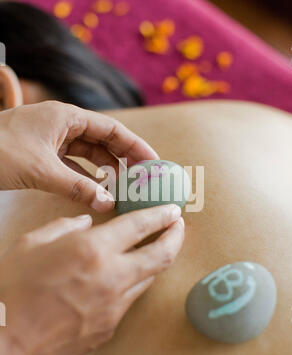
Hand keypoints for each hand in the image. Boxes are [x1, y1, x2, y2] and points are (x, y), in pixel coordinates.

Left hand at [0, 101, 157, 211]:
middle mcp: (62, 125)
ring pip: (88, 154)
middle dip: (124, 159)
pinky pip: (73, 165)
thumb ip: (77, 187)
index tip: (153, 162)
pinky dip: (86, 177)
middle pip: (103, 141)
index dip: (135, 145)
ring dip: (106, 170)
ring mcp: (52, 140)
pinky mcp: (43, 155)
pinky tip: (97, 190)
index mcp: (65, 117)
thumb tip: (108, 204)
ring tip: (125, 187)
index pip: (111, 129)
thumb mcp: (41, 170)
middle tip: (143, 178)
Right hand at [0, 204, 183, 354]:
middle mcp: (111, 276)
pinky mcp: (110, 327)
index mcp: (92, 249)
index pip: (140, 225)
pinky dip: (130, 284)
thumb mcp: (34, 243)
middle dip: (176, 237)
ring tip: (152, 249)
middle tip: (178, 227)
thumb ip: (66, 226)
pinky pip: (129, 300)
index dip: (161, 214)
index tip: (172, 210)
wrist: (5, 339)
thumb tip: (87, 222)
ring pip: (149, 278)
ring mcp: (114, 305)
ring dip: (154, 261)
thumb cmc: (13, 288)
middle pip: (161, 254)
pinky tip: (119, 279)